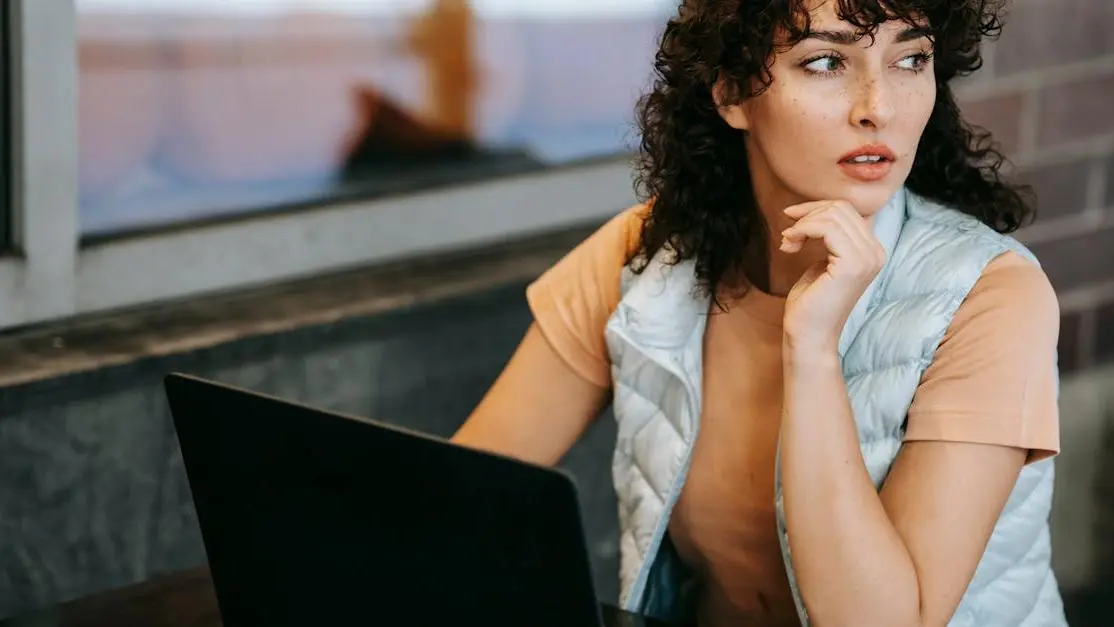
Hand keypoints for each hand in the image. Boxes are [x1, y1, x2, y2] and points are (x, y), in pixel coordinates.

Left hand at [780, 200, 885, 354]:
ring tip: (788, 243)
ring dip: (802, 224)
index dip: (816, 209)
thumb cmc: (810, 304)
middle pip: (840, 208)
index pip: (847, 211)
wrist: (809, 336)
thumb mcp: (822, 263)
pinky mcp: (852, 264)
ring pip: (833, 215)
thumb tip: (820, 210)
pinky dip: (803, 230)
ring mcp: (867, 258)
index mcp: (871, 251)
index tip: (791, 220)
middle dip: (807, 214)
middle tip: (788, 236)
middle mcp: (876, 252)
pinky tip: (790, 246)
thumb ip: (828, 239)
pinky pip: (826, 228)